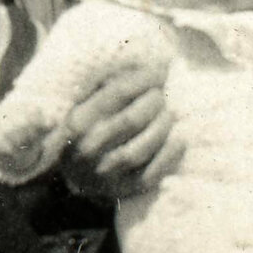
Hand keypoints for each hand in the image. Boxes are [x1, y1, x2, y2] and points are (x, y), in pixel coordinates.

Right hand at [61, 50, 172, 198]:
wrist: (73, 173)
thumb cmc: (87, 127)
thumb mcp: (85, 102)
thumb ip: (107, 82)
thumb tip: (143, 63)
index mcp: (79, 120)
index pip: (119, 92)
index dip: (146, 78)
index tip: (162, 70)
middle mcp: (90, 148)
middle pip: (133, 119)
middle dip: (156, 102)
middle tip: (162, 96)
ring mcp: (105, 172)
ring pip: (143, 147)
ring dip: (163, 127)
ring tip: (170, 114)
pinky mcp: (122, 189)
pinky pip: (152, 173)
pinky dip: (170, 155)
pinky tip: (179, 139)